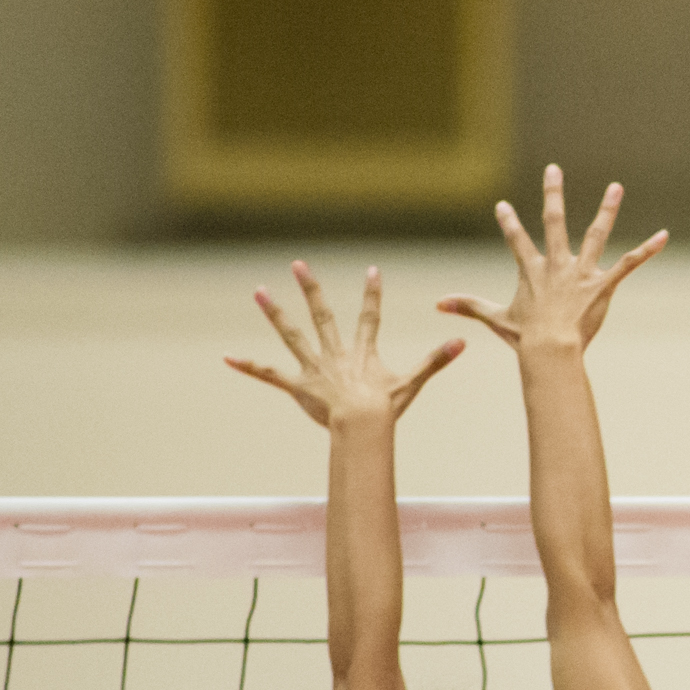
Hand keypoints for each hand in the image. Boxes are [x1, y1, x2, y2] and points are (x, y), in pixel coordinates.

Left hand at [225, 262, 462, 427]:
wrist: (362, 424)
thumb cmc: (386, 408)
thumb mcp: (413, 382)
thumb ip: (435, 361)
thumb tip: (462, 342)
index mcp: (362, 352)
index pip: (369, 317)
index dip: (371, 294)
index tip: (371, 271)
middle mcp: (335, 353)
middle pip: (322, 315)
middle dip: (309, 288)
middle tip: (297, 265)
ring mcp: (315, 367)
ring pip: (292, 335)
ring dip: (275, 314)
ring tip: (259, 292)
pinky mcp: (298, 385)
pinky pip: (270, 375)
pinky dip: (249, 367)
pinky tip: (228, 358)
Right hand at [438, 163, 664, 350]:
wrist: (550, 350)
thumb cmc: (525, 338)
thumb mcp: (496, 319)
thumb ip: (469, 306)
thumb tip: (438, 304)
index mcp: (532, 270)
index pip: (517, 240)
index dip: (509, 222)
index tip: (502, 206)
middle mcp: (557, 264)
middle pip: (555, 222)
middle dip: (553, 194)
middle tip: (554, 168)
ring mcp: (581, 273)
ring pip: (596, 234)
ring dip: (607, 209)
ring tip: (616, 187)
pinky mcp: (603, 285)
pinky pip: (629, 263)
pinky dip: (648, 250)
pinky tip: (664, 236)